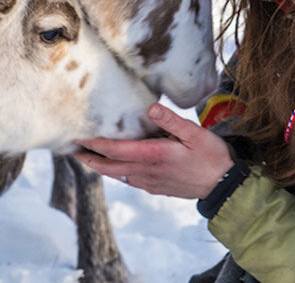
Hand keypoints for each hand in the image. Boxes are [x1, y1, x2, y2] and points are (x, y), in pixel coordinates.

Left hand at [73, 102, 233, 198]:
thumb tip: (150, 108)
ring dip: (100, 165)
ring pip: (117, 175)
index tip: (78, 135)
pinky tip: (113, 164)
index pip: (116, 150)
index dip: (95, 143)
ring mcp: (150, 182)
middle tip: (70, 149)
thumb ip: (171, 120)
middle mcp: (148, 171)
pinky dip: (115, 171)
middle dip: (88, 158)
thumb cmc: (211, 156)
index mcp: (154, 156)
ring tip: (85, 155)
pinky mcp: (156, 187)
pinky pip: (129, 179)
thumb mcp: (195, 133)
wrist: (225, 186)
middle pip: (109, 167)